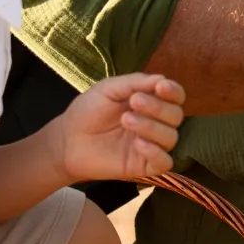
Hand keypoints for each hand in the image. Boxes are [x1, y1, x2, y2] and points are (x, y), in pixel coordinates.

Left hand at [49, 74, 185, 183]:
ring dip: (152, 127)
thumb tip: (163, 78)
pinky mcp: (144, 166)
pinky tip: (138, 144)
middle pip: (176, 116)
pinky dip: (156, 152)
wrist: (67, 140)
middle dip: (158, 107)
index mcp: (150, 103)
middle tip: (133, 102)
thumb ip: (135, 82)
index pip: (175, 98)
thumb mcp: (109, 89)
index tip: (161, 87)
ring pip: (171, 137)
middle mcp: (155, 123)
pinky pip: (165, 162)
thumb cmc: (88, 111)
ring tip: (126, 120)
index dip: (174, 92)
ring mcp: (151, 145)